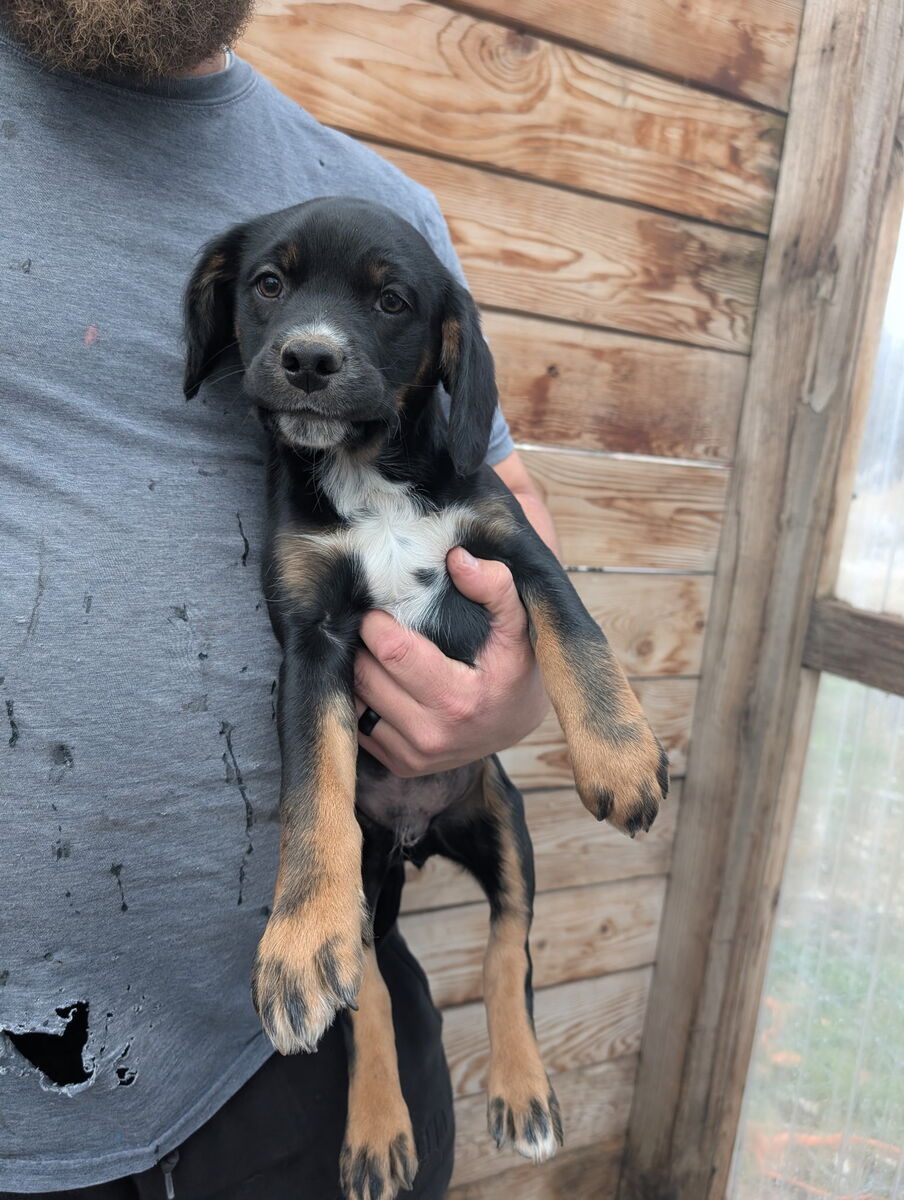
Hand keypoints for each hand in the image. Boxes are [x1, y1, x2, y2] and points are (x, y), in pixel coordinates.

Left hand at [353, 548, 548, 776]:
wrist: (519, 721)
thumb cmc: (515, 666)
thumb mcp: (517, 623)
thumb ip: (494, 586)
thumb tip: (456, 558)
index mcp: (459, 700)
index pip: (391, 652)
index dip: (377, 622)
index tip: (380, 608)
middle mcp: (433, 735)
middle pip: (364, 675)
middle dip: (362, 645)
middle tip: (373, 625)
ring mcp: (415, 756)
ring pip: (356, 701)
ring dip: (357, 670)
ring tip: (373, 651)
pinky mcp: (402, 765)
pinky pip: (359, 725)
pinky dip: (362, 698)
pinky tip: (379, 678)